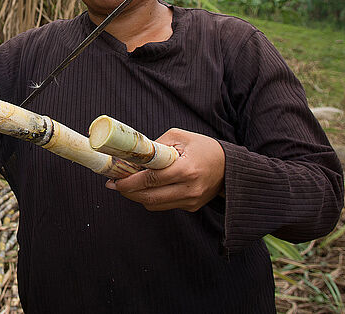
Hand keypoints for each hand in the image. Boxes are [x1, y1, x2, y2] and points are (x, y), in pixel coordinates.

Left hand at [105, 128, 224, 211]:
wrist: (230, 166)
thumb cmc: (204, 147)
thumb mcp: (179, 137)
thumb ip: (156, 145)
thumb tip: (133, 155)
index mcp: (186, 169)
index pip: (151, 180)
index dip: (129, 181)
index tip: (114, 179)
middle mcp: (189, 189)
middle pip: (149, 197)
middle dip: (128, 192)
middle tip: (114, 184)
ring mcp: (191, 201)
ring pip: (154, 205)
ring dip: (137, 196)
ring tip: (127, 185)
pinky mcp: (191, 207)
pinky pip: (164, 205)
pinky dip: (152, 198)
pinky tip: (146, 187)